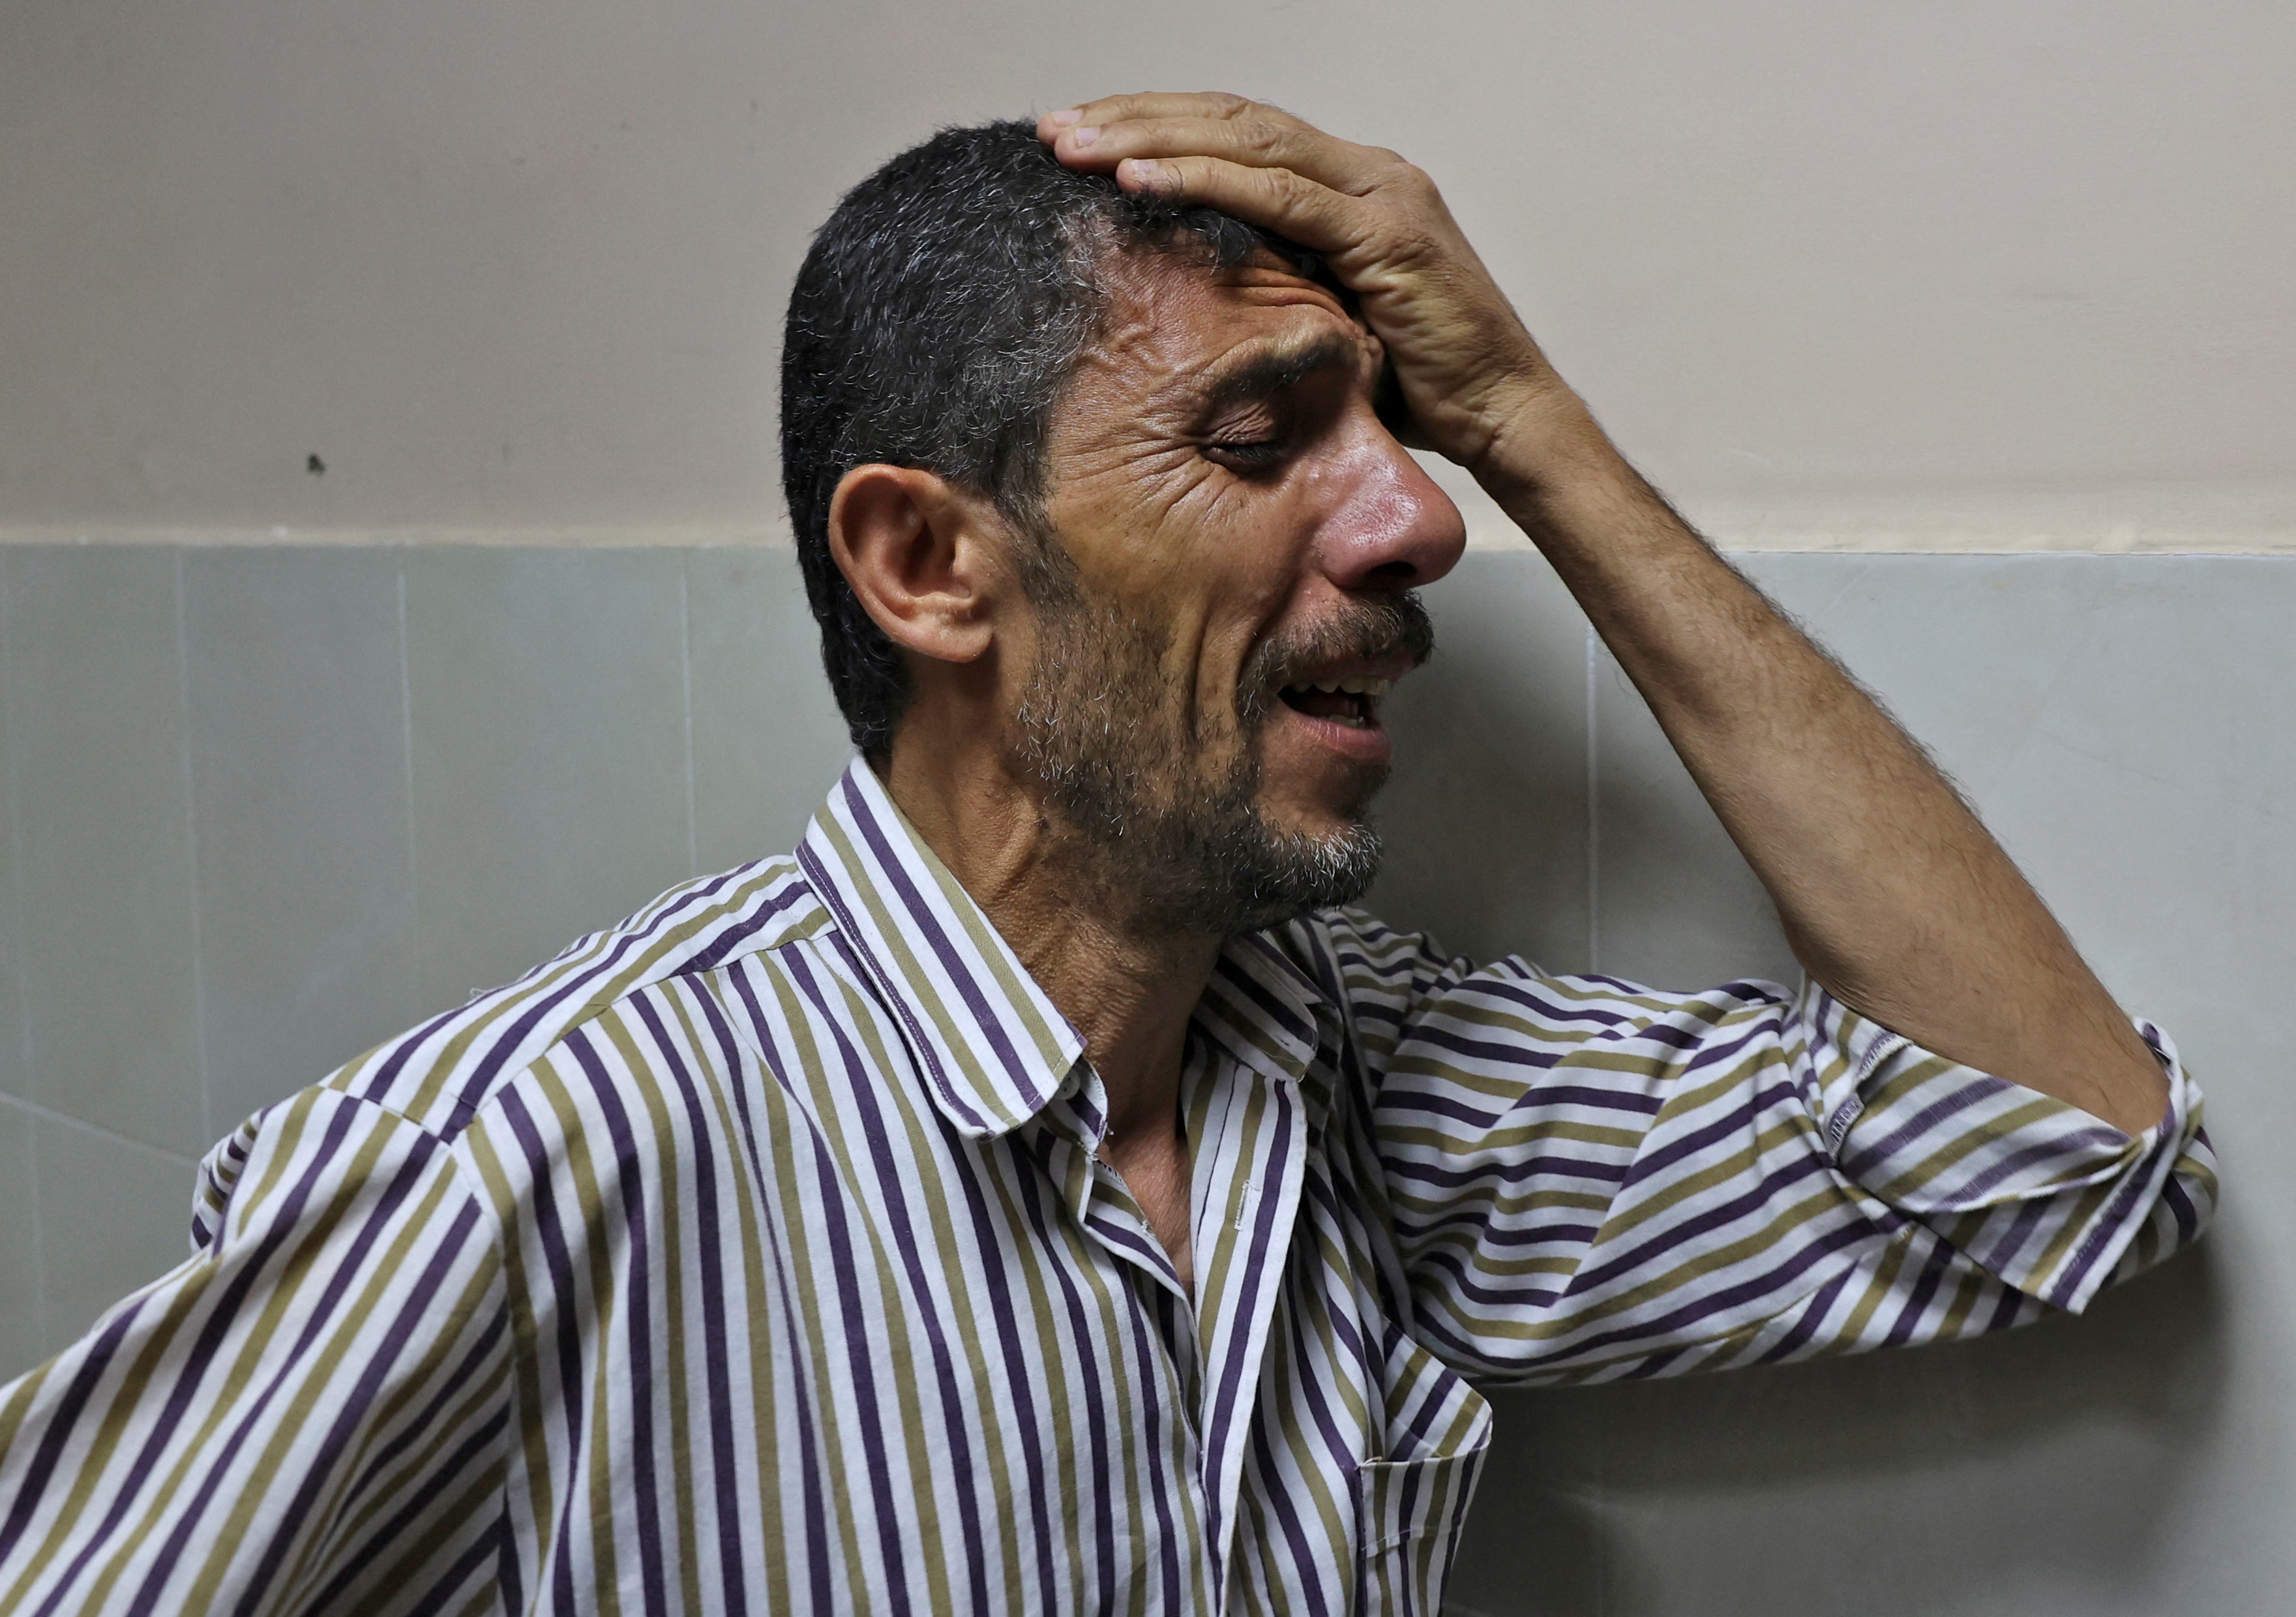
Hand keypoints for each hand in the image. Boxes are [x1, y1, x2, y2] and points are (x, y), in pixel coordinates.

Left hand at [1039, 92, 1593, 478]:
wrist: (1506, 417)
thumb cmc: (1418, 390)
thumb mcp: (1324, 327)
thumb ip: (1272, 293)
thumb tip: (1186, 306)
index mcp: (1349, 185)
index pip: (1235, 134)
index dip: (1155, 127)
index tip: (1080, 142)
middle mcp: (1366, 171)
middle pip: (1229, 118)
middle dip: (1134, 118)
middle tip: (1053, 128)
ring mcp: (1379, 194)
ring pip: (1244, 140)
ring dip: (1148, 138)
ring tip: (1073, 146)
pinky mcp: (1387, 234)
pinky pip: (1278, 197)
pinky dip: (1203, 181)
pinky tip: (1137, 181)